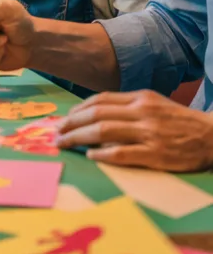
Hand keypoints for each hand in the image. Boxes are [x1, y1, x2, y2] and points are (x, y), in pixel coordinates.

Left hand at [56, 90, 212, 169]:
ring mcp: (149, 133)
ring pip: (105, 131)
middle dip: (72, 123)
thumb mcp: (154, 104)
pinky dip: (104, 154)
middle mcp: (142, 112)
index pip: (101, 100)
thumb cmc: (179, 122)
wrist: (211, 136)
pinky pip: (124, 153)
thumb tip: (96, 114)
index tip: (64, 119)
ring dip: (79, 137)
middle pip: (98, 114)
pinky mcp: (156, 154)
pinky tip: (91, 156)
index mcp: (140, 98)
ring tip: (65, 143)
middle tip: (57, 133)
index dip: (79, 110)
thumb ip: (128, 107)